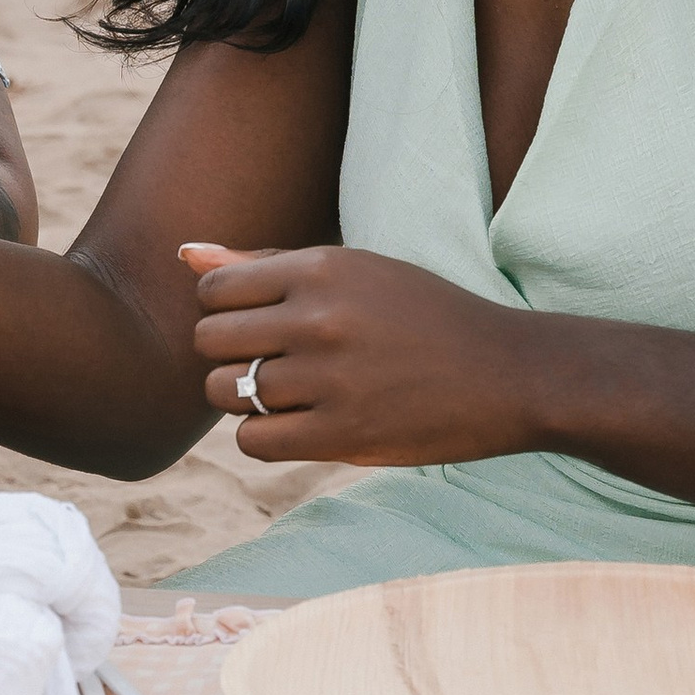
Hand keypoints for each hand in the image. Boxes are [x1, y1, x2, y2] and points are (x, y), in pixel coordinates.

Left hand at [185, 241, 540, 463]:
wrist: (509, 373)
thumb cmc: (426, 316)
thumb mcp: (357, 271)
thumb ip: (268, 264)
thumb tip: (186, 253)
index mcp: (324, 269)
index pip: (215, 290)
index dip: (224, 311)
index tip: (257, 325)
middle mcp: (321, 319)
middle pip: (210, 341)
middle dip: (227, 355)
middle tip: (269, 363)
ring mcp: (331, 380)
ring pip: (225, 393)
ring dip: (242, 399)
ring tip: (285, 394)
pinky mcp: (344, 435)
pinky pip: (254, 441)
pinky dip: (262, 437)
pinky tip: (296, 425)